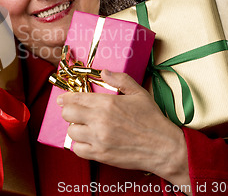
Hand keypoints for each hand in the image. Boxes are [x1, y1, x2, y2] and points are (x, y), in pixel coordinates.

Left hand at [58, 70, 190, 191]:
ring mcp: (99, 139)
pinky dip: (79, 146)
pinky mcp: (100, 155)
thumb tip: (104, 72)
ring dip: (76, 129)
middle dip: (69, 112)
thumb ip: (120, 80)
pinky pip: (77, 150)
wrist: (164, 147)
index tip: (63, 99)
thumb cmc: (152, 120)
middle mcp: (99, 120)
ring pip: (71, 132)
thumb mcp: (139, 93)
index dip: (66, 98)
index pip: (76, 98)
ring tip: (85, 128)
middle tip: (76, 113)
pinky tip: (88, 141)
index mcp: (107, 103)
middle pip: (67, 114)